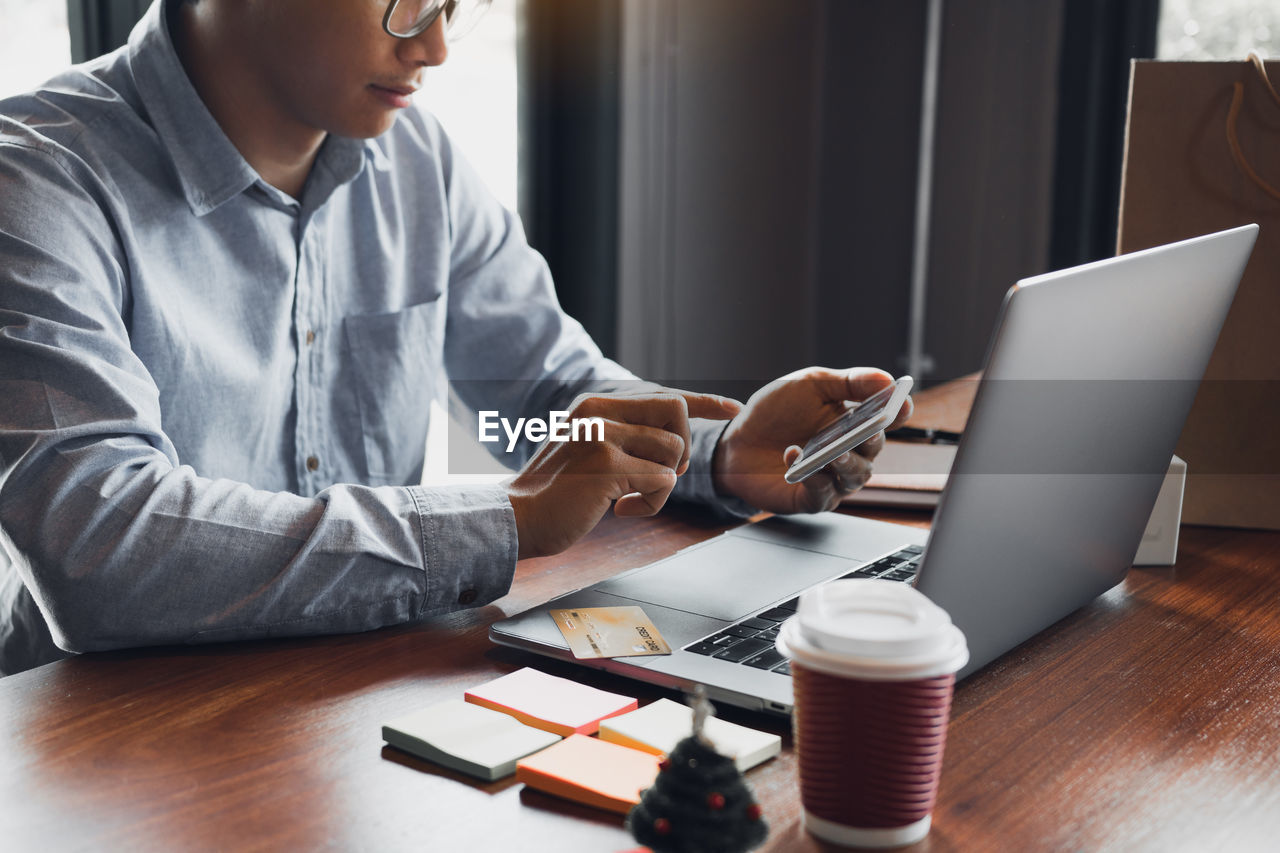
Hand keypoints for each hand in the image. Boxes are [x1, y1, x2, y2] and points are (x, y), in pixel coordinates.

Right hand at [507, 390, 740, 558]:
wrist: (515, 518)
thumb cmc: (554, 495)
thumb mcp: (587, 451)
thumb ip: (622, 437)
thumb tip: (673, 443)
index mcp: (595, 405)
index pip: (662, 392)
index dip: (704, 401)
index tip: (733, 408)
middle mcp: (599, 410)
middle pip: (677, 412)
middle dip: (680, 450)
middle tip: (655, 477)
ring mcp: (603, 434)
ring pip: (673, 452)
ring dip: (661, 485)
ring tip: (626, 500)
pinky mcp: (607, 464)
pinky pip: (662, 482)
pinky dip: (651, 505)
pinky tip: (619, 510)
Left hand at [711, 367, 913, 513]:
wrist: (736, 441)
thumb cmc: (775, 412)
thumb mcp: (810, 385)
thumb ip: (848, 381)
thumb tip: (887, 380)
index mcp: (854, 422)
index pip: (888, 418)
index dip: (898, 411)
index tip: (900, 404)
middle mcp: (850, 452)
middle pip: (874, 449)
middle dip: (870, 438)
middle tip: (864, 429)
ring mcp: (833, 478)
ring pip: (855, 475)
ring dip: (847, 463)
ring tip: (832, 452)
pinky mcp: (811, 499)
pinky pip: (823, 494)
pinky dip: (814, 478)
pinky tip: (795, 459)